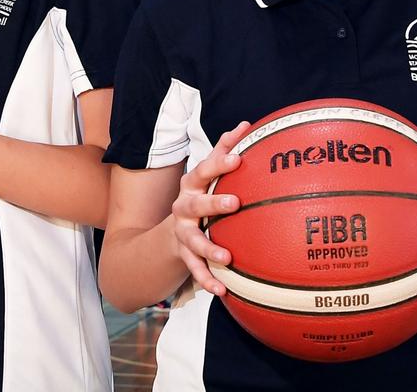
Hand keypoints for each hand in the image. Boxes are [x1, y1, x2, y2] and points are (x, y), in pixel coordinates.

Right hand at [169, 122, 250, 295]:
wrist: (169, 231)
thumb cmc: (200, 194)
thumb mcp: (208, 174)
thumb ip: (225, 150)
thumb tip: (247, 125)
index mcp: (193, 184)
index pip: (205, 170)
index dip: (220, 163)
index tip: (239, 158)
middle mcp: (184, 207)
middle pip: (196, 204)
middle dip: (214, 203)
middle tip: (235, 203)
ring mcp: (182, 233)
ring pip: (194, 241)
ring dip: (209, 248)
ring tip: (227, 257)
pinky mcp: (184, 256)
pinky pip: (195, 269)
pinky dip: (207, 279)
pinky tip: (222, 290)